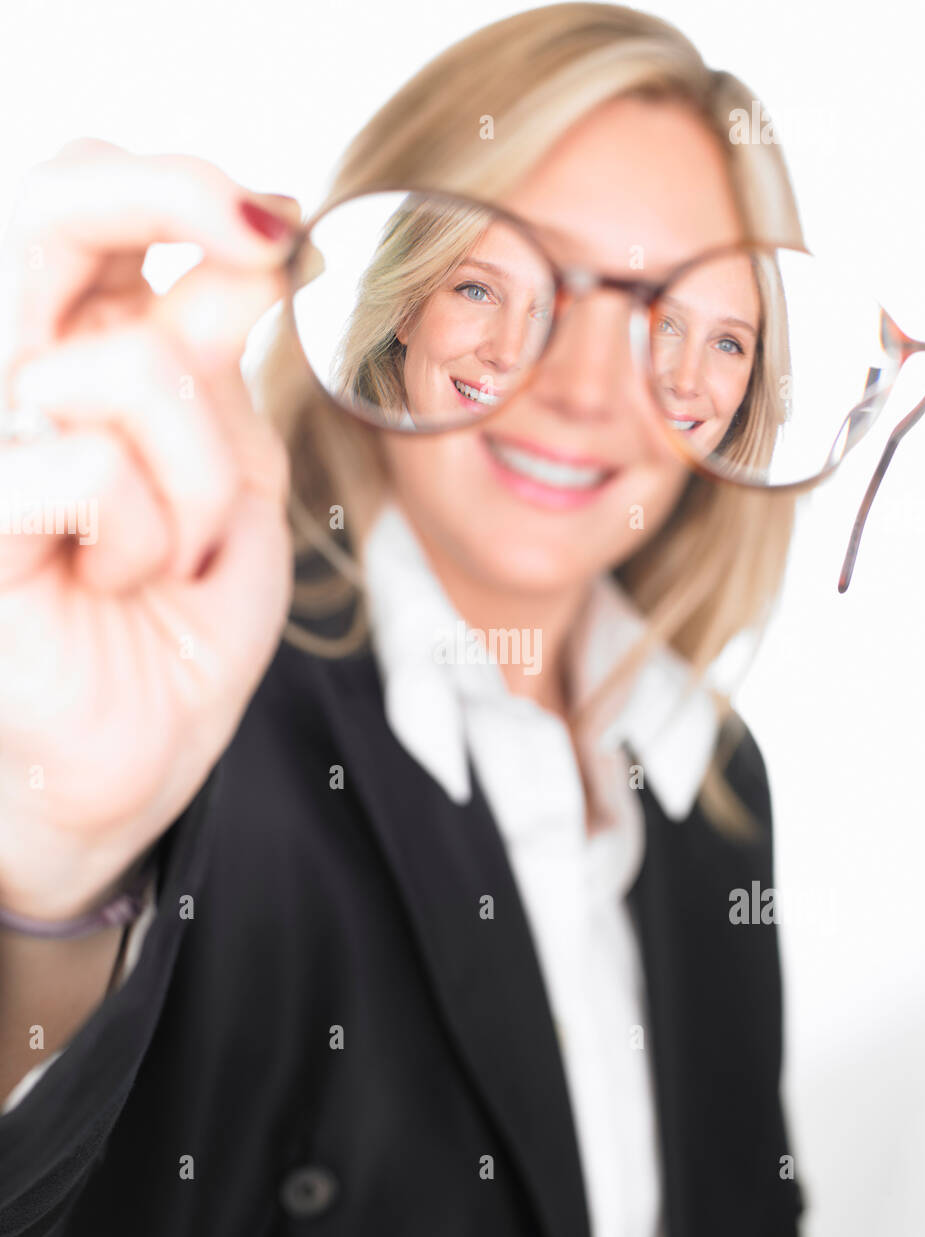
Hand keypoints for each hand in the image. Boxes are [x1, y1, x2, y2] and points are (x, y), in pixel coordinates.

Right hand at [0, 138, 302, 917]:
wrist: (142, 745)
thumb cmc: (183, 616)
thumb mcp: (238, 474)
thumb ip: (225, 367)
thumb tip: (247, 243)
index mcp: (86, 352)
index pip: (96, 207)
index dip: (189, 187)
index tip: (283, 232)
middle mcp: (22, 376)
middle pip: (49, 206)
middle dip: (166, 192)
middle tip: (261, 240)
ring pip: (124, 369)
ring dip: (203, 476)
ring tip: (182, 551)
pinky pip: (87, 471)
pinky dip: (146, 536)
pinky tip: (120, 582)